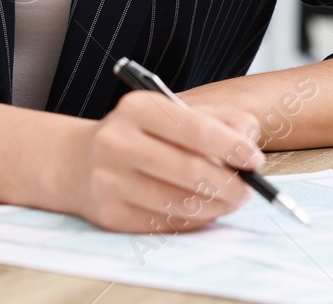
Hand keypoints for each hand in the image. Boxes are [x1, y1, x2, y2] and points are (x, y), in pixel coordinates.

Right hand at [66, 91, 263, 233]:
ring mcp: (109, 180)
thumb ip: (217, 119)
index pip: (194, 128)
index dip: (231, 146)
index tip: (254, 160)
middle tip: (248, 190)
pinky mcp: (109, 214)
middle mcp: (117, 141)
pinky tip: (202, 211)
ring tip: (229, 201)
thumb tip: (248, 141)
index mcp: (136, 108)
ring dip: (215, 207)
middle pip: (190, 171)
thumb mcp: (171, 113)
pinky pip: (165, 224)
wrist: (78, 161)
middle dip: (229, 185)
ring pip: (180, 202)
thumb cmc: (139, 134)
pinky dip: (193, 221)